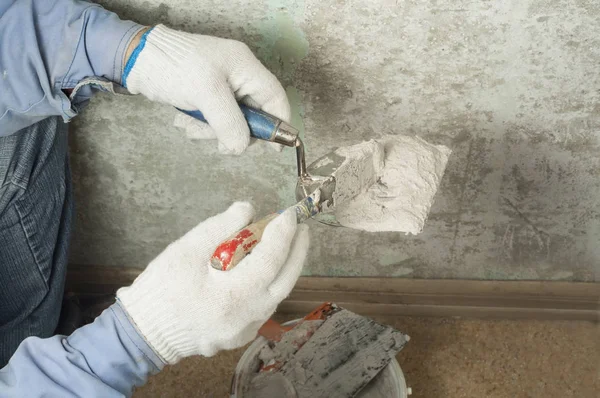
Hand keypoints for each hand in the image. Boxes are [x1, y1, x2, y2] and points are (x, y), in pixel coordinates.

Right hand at [116, 203, 308, 363]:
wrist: (144, 331)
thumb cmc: (162, 287)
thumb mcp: (185, 249)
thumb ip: (220, 227)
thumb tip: (248, 209)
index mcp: (232, 295)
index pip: (270, 259)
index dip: (281, 234)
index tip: (287, 214)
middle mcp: (246, 317)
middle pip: (285, 281)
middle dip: (296, 251)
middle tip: (300, 228)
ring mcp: (245, 331)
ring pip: (276, 296)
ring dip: (284, 268)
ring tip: (285, 244)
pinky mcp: (241, 336)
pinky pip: (264, 307)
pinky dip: (269, 285)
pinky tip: (265, 270)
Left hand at [123, 25, 289, 153]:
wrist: (136, 60)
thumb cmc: (174, 67)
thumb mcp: (206, 94)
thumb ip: (230, 123)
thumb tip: (242, 147)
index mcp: (246, 67)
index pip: (275, 98)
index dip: (279, 124)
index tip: (273, 149)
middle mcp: (238, 76)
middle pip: (254, 114)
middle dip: (236, 131)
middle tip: (220, 142)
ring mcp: (223, 86)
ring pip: (233, 121)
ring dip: (214, 131)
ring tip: (193, 128)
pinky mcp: (207, 95)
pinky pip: (215, 119)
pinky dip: (203, 126)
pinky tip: (186, 123)